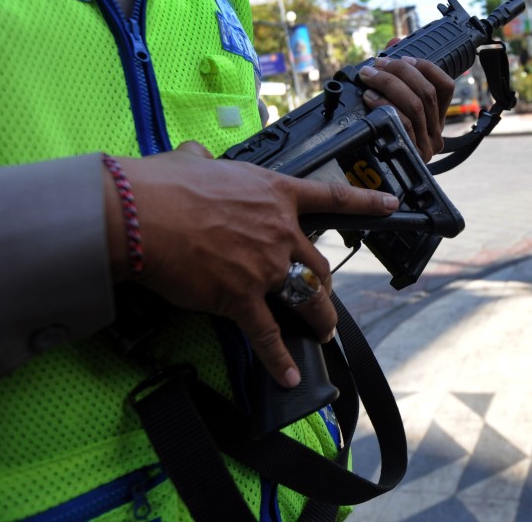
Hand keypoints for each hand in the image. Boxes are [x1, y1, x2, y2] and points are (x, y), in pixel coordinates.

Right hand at [109, 141, 398, 388]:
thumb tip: (193, 155)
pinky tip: (289, 376)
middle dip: (325, 286)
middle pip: (319, 264)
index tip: (391, 206)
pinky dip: (279, 359)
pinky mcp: (241, 298)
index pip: (331, 197)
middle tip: (324, 298)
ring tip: (323, 335)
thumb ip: (202, 160)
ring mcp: (265, 267)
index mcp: (273, 193)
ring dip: (318, 320)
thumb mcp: (190, 161)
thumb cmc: (162, 185)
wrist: (139, 215)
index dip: (366, 203)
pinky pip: (268, 335)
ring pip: (307, 299)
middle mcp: (279, 231)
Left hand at [358, 52, 453, 161]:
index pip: (446, 87)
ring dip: (389, 84)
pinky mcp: (411, 154)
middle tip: (376, 64)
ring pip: (416, 105)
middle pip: (427, 92)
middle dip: (400, 72)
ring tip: (369, 77)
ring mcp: (425, 147)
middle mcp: (436, 134)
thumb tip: (395, 42)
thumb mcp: (390, 104)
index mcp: (436, 120)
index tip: (405, 57)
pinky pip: (403, 122)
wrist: (367, 177)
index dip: (427, 67)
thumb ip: (396, 75)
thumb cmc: (376, 136)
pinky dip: (385, 105)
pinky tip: (370, 98)